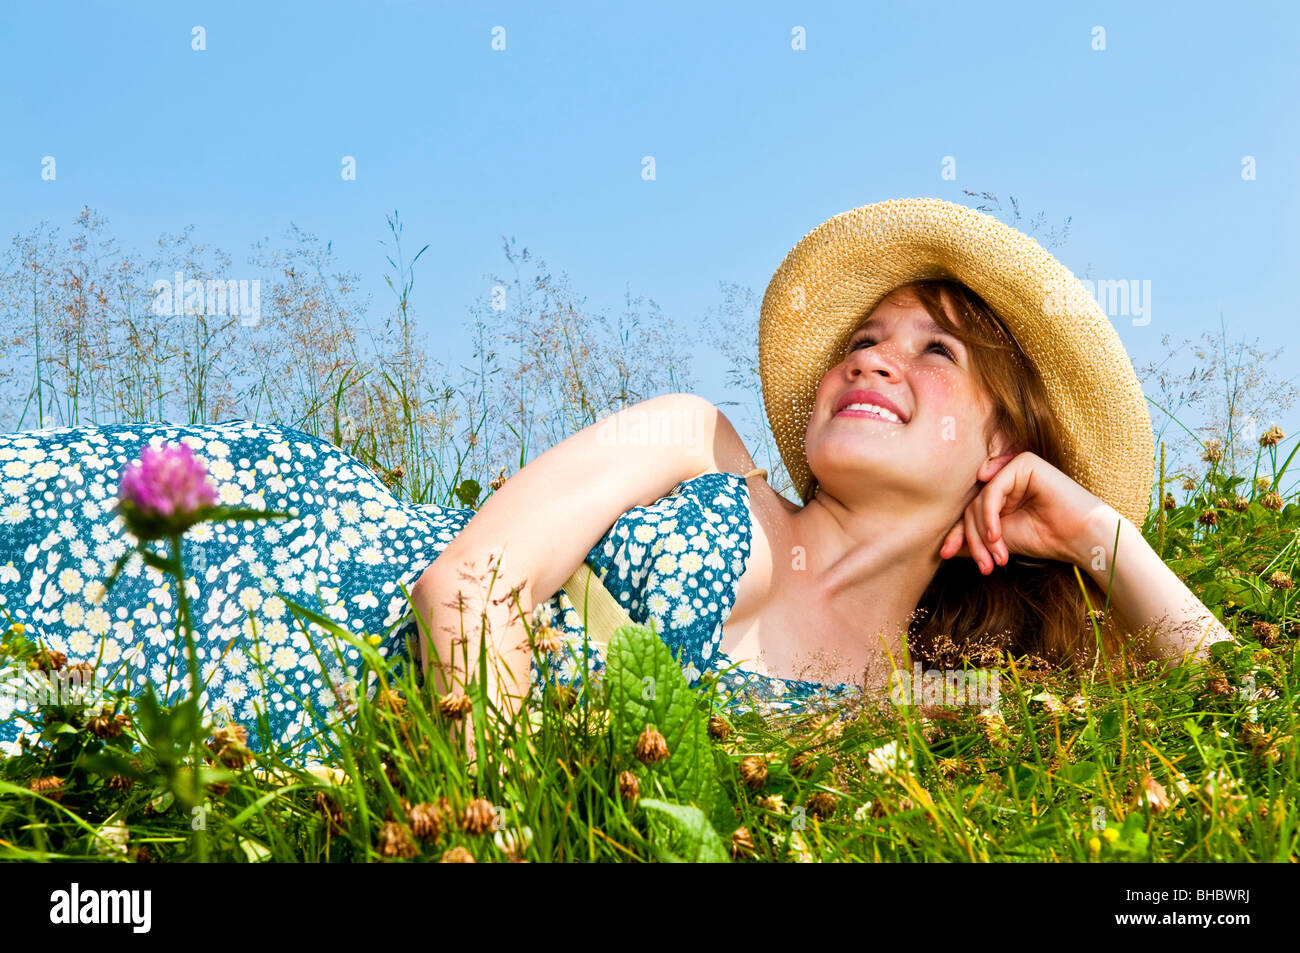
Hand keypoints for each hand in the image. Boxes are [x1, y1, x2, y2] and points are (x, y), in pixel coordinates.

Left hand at [937, 451, 1114, 573]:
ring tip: (996, 557)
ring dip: (983, 533)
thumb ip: (973, 538)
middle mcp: (1004, 477)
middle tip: (984, 565)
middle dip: (973, 539)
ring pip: (979, 500)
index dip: (955, 533)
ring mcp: (1014, 468)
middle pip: (970, 506)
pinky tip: (997, 535)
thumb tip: (942, 547)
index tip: (946, 554)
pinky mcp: (1025, 463)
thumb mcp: (999, 541)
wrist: (1082, 539)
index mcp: (999, 492)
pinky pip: (993, 489)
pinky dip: (990, 514)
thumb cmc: (1046, 538)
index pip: (967, 510)